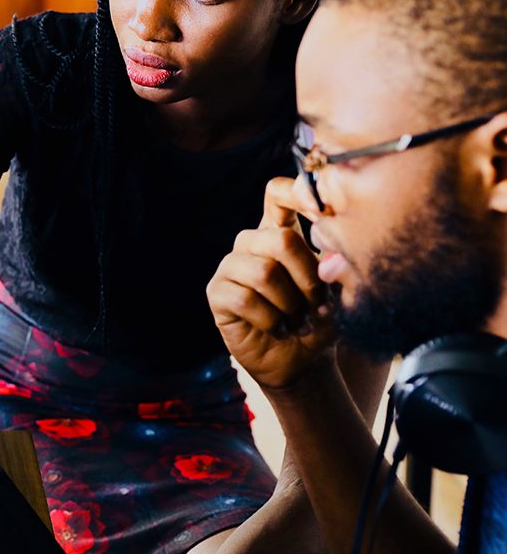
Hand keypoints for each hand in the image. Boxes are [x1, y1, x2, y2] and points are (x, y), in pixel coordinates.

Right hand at [207, 177, 336, 388]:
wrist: (301, 361)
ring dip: (291, 304)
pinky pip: (245, 298)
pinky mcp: (218, 292)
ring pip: (265, 272)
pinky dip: (272, 320)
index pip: (277, 193)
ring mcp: (231, 266)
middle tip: (318, 304)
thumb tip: (329, 258)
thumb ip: (335, 266)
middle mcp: (252, 242)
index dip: (296, 193)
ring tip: (299, 320)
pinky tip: (278, 329)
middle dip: (309, 278)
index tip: (322, 213)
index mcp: (279, 231)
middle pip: (281, 239)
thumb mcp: (336, 291)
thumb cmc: (319, 319)